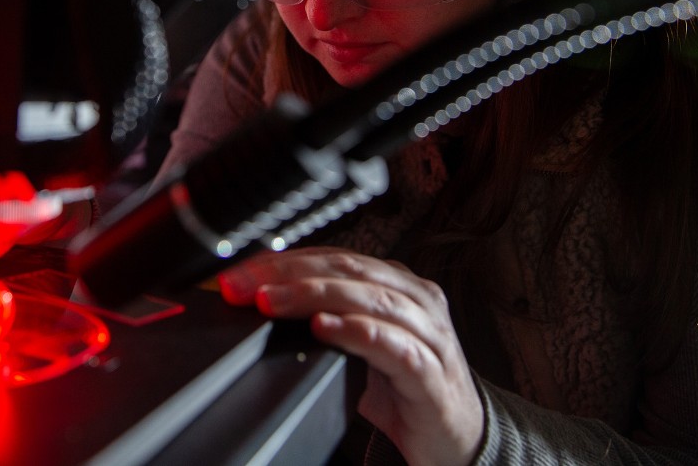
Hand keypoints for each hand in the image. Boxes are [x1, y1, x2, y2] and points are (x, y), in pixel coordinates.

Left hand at [217, 247, 483, 465]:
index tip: (239, 273)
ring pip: (368, 298)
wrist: (457, 439)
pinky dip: (356, 332)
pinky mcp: (431, 373)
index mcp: (397, 283)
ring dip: (313, 296)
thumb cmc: (405, 387)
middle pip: (347, 270)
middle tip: (245, 284)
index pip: (335, 258)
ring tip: (272, 301)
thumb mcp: (360, 344)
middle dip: (289, 273)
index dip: (284, 260)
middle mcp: (416, 298)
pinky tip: (325, 328)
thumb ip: (325, 317)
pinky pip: (393, 344)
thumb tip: (261, 301)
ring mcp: (428, 333)